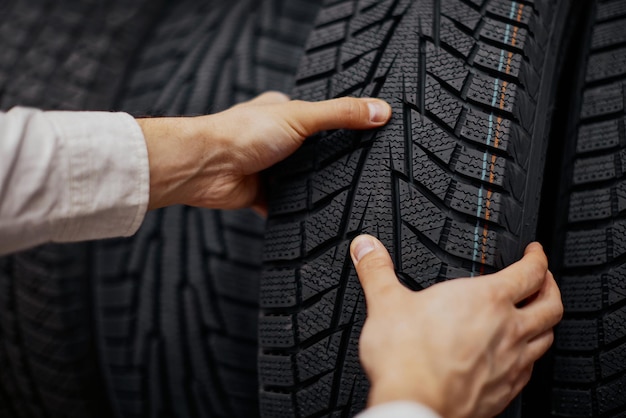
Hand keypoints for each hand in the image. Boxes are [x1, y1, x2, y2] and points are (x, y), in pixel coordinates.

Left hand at [137, 92, 391, 211]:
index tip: (371, 135)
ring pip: (302, 181)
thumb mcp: (301, 116)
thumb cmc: (241, 133)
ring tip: (347, 195)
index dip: (344, 125)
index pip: (322, 117)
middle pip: (314, 152)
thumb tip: (381, 111)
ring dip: (315, 188)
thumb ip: (342, 115)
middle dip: (332, 162)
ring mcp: (269, 169)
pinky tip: (319, 217)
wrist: (206, 168)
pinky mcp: (263, 195)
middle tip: (364, 171)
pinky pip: (288, 206)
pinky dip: (299, 212)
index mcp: (283, 112)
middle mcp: (276, 140)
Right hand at [350, 235, 562, 417]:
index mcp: (485, 300)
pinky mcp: (505, 391)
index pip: (530, 272)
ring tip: (535, 315)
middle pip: (551, 304)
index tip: (534, 252)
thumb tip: (366, 247)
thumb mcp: (385, 302)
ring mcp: (511, 363)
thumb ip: (376, 270)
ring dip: (545, 321)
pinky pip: (532, 369)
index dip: (537, 257)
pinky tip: (516, 357)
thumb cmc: (407, 358)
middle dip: (551, 286)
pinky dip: (530, 356)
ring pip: (547, 337)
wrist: (414, 404)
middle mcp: (507, 329)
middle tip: (544, 279)